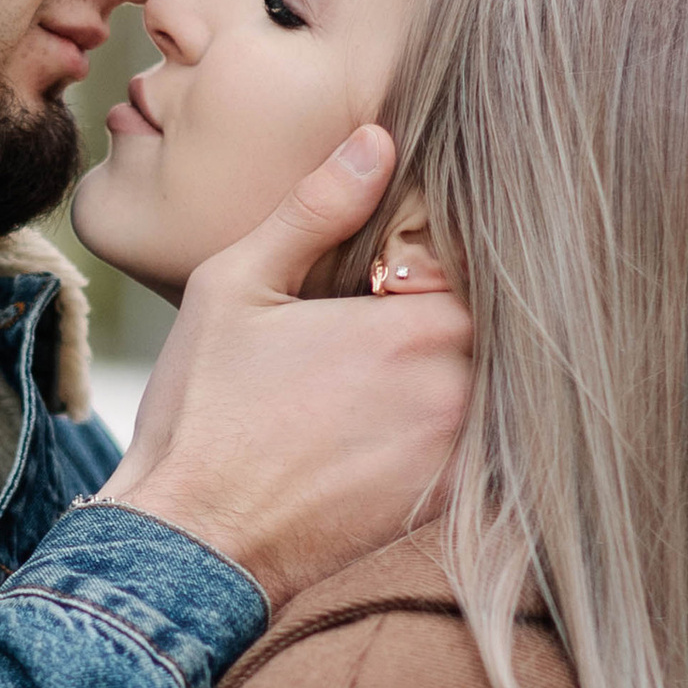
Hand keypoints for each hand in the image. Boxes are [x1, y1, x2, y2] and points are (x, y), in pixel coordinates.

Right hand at [103, 128, 471, 607]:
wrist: (192, 546)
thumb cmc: (202, 414)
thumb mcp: (234, 288)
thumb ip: (313, 210)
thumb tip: (376, 142)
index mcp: (418, 324)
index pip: (477, 264)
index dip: (440, 261)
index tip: (398, 268)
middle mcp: (459, 388)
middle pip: (493, 325)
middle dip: (452, 314)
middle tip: (392, 315)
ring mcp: (459, 452)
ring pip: (495, 383)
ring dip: (459, 369)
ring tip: (384, 376)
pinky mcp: (448, 503)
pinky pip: (487, 446)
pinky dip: (459, 426)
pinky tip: (392, 426)